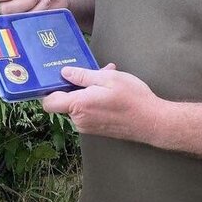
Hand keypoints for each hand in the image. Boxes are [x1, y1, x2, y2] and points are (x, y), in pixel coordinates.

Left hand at [42, 65, 165, 144]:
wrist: (153, 122)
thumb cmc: (132, 98)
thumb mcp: (108, 78)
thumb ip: (83, 76)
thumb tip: (64, 72)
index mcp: (79, 105)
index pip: (48, 102)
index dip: (48, 90)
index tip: (55, 78)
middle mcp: (79, 120)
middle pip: (64, 101)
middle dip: (76, 85)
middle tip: (95, 71)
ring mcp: (88, 127)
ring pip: (78, 104)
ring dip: (88, 91)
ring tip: (109, 77)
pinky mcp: (96, 130)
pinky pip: (87, 111)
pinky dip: (94, 100)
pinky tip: (111, 90)